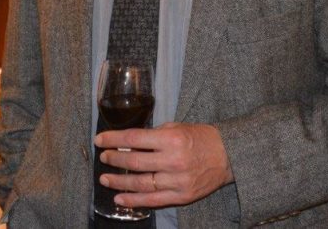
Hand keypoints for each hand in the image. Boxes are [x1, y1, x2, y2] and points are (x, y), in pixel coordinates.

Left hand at [94, 122, 233, 208]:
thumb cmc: (200, 138)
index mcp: (171, 139)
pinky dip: (135, 200)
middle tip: (103, 158)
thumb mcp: (176, 127)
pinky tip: (120, 198)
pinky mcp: (182, 196)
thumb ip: (153, 135)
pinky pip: (154, 200)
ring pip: (141, 183)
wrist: (228, 155)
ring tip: (105, 179)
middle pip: (135, 161)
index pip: (134, 138)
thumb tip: (128, 142)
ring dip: (119, 182)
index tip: (99, 140)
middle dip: (114, 159)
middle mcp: (173, 160)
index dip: (114, 139)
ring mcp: (177, 180)